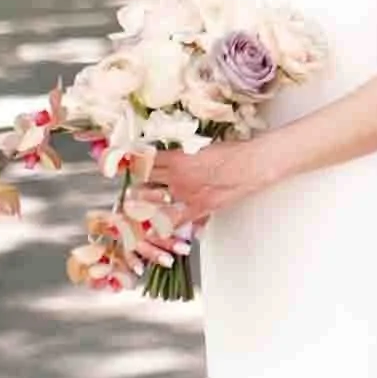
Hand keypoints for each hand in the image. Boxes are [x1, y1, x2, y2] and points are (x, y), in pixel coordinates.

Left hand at [129, 141, 271, 263]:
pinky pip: (177, 221)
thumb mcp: (203, 147)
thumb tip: (169, 158)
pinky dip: (166, 226)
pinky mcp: (200, 208)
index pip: (146, 160)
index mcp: (177, 157)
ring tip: (135, 207)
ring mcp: (187, 195)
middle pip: (146, 182)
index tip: (123, 163)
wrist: (252, 164)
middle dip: (134, 183)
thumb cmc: (233, 152)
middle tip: (128, 186)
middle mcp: (177, 177)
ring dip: (143, 204)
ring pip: (155, 202)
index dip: (132, 162)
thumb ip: (184, 155)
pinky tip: (155, 229)